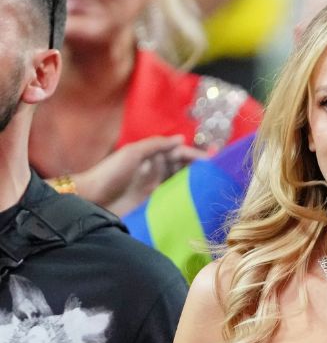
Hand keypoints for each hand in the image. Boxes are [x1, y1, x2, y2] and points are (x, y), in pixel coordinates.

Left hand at [74, 135, 205, 214]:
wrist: (91, 201)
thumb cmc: (109, 173)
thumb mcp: (132, 152)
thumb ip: (156, 144)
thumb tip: (182, 139)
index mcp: (151, 156)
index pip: (179, 153)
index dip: (196, 155)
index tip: (213, 160)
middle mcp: (155, 171)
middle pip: (183, 166)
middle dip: (200, 167)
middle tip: (219, 172)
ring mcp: (155, 188)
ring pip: (181, 181)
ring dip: (196, 181)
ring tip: (213, 185)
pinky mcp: (153, 203)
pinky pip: (174, 197)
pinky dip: (187, 196)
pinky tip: (197, 199)